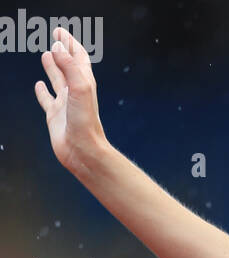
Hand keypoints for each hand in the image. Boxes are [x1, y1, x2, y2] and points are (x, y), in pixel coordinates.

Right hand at [34, 26, 108, 173]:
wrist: (84, 152)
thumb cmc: (86, 123)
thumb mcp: (80, 88)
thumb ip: (69, 66)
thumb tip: (57, 46)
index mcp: (84, 84)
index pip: (78, 58)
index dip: (70, 44)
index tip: (60, 31)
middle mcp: (75, 93)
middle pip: (68, 66)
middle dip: (62, 51)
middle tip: (55, 38)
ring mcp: (65, 104)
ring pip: (57, 80)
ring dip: (52, 67)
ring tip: (47, 55)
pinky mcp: (55, 116)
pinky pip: (47, 100)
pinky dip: (42, 91)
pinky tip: (39, 85)